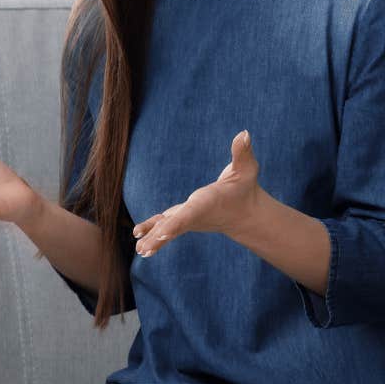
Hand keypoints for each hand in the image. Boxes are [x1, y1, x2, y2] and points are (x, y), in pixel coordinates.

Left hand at [133, 130, 264, 257]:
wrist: (244, 213)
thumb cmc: (244, 188)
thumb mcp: (246, 169)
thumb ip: (242, 152)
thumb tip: (244, 133)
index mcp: (206, 203)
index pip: (189, 214)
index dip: (175, 224)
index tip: (162, 234)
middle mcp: (195, 215)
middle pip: (174, 227)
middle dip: (160, 237)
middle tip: (144, 249)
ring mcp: (188, 220)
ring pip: (167, 229)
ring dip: (153, 239)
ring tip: (140, 250)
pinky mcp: (182, 219)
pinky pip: (164, 226)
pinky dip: (152, 230)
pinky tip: (138, 236)